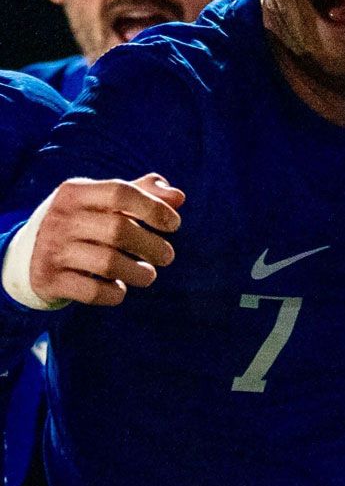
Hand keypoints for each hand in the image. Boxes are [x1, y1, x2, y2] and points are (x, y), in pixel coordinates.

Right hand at [27, 174, 183, 305]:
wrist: (27, 257)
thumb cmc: (81, 224)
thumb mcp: (103, 203)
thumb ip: (142, 193)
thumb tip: (178, 196)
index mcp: (74, 192)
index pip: (120, 192)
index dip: (154, 207)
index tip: (174, 225)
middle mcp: (60, 218)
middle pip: (119, 230)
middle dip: (152, 246)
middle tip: (166, 256)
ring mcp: (52, 250)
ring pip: (108, 264)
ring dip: (139, 273)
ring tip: (148, 275)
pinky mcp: (49, 280)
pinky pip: (93, 292)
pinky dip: (114, 293)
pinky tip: (119, 288)